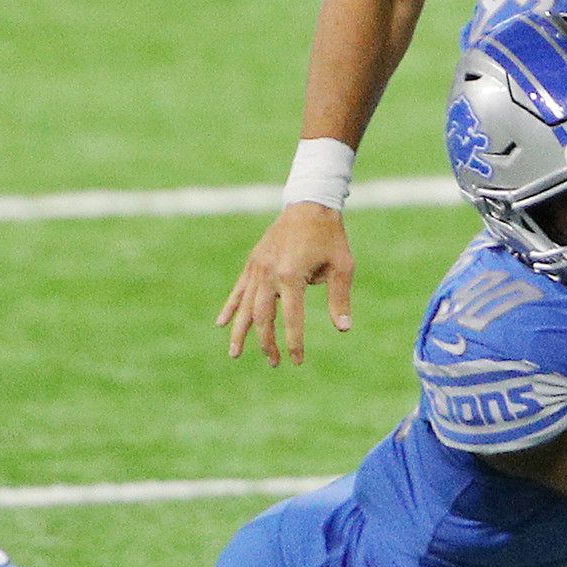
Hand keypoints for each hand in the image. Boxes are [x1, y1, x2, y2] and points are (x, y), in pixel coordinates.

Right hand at [217, 204, 353, 365]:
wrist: (310, 203)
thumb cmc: (330, 236)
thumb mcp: (342, 266)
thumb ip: (339, 298)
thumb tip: (344, 329)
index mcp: (292, 275)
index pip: (291, 318)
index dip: (294, 342)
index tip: (297, 361)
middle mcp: (270, 272)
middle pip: (262, 317)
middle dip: (266, 343)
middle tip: (273, 363)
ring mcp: (258, 267)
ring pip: (245, 306)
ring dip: (241, 331)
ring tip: (235, 354)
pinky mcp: (254, 261)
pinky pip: (239, 289)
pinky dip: (231, 307)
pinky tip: (222, 324)